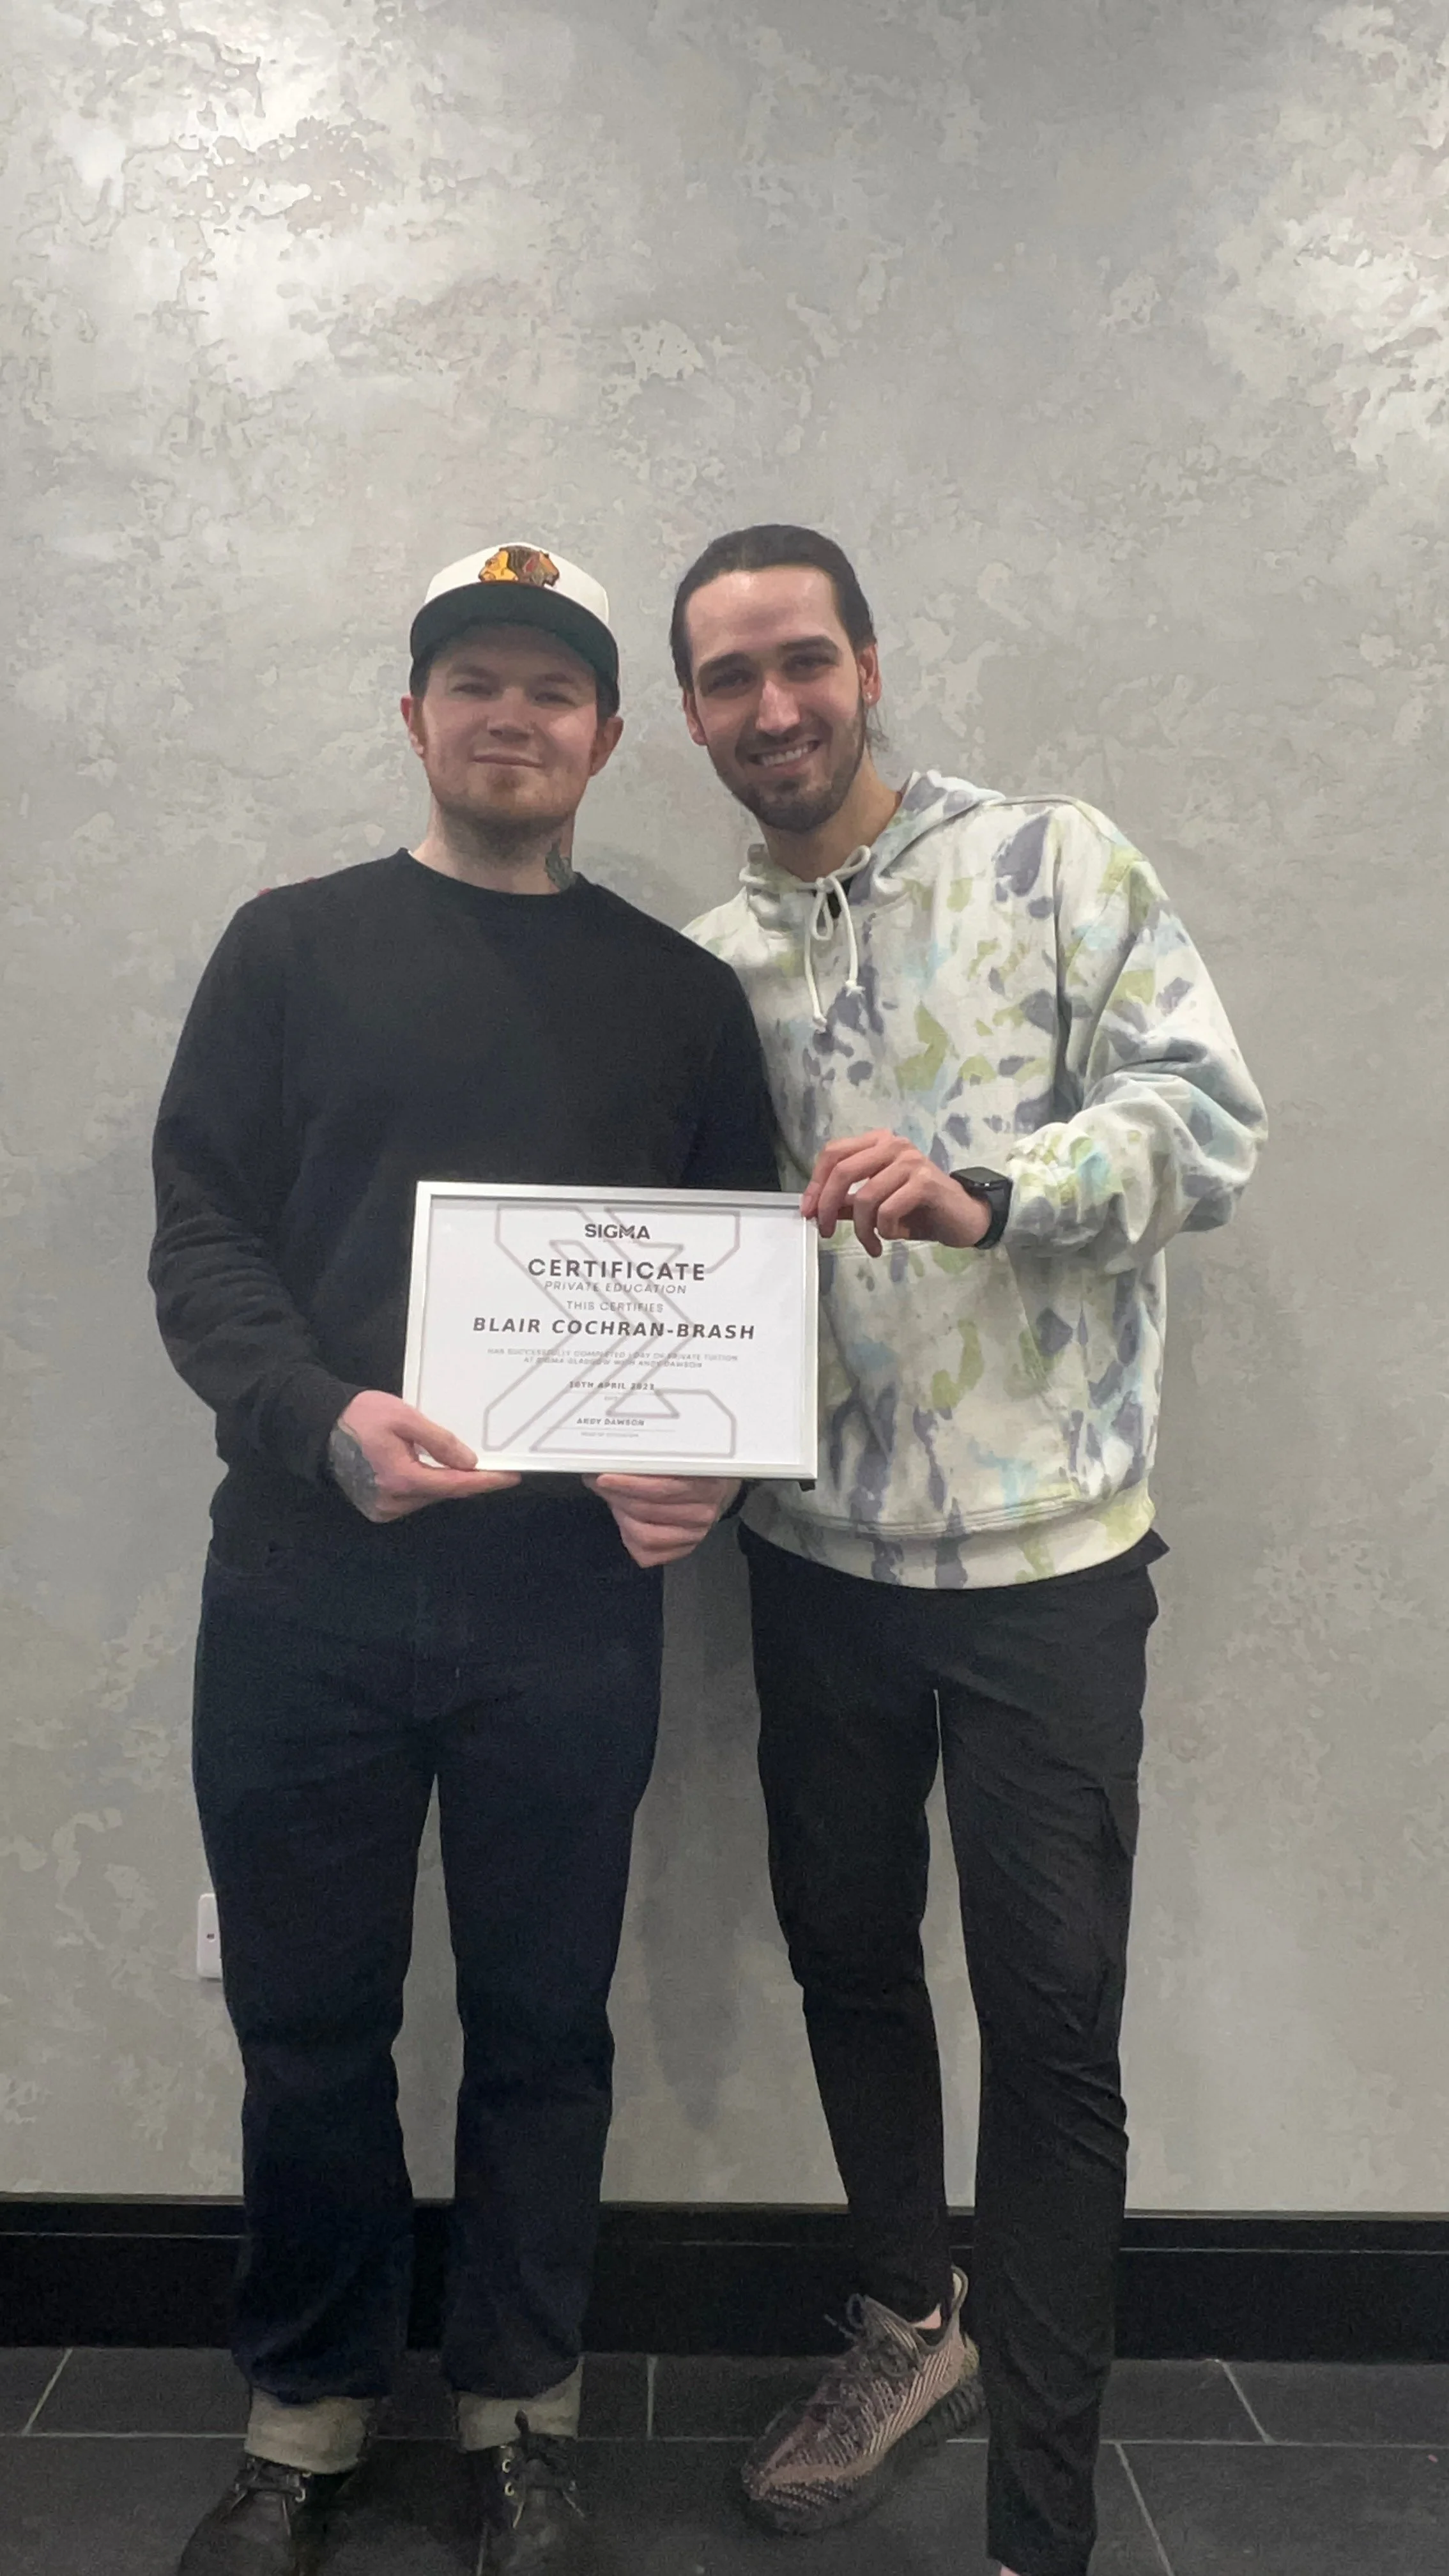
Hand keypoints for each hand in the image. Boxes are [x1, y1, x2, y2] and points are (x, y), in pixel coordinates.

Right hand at [328, 1392, 519, 1522]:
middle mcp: (393, 1502)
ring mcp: (383, 1509)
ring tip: (454, 1459)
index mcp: (401, 1480)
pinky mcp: (377, 1509)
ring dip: (443, 1480)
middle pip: (442, 1492)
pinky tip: (428, 1466)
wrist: (319, 1427)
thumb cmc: (360, 1417)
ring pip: (428, 1496)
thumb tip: (469, 1462)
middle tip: (487, 1461)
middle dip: (464, 1478)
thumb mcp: (404, 1418)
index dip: (485, 1481)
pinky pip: (413, 1497)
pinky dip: (425, 1483)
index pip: (455, 1485)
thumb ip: (438, 1440)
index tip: (511, 1476)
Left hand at [584, 1474, 739, 1568]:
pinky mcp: (683, 1551)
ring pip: (645, 1536)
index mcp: (705, 1483)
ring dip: (622, 1517)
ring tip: (615, 1500)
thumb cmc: (690, 1470)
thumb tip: (607, 1461)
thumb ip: (649, 1460)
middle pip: (648, 1511)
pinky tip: (627, 1520)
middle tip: (601, 1484)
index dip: (629, 1485)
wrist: (717, 1490)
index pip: (662, 1488)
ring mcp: (695, 1535)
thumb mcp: (678, 1458)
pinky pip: (646, 1554)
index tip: (604, 1478)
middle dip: (618, 1497)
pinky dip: (629, 1538)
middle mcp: (703, 1512)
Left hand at [802, 1129, 989, 1255]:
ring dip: (862, 1229)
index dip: (815, 1184)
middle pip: (842, 1170)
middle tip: (826, 1231)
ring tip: (871, 1244)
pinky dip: (884, 1230)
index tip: (808, 1212)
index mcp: (878, 1143)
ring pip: (865, 1197)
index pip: (833, 1153)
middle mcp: (893, 1144)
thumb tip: (815, 1209)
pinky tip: (892, 1237)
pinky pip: (887, 1210)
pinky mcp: (924, 1182)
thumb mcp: (877, 1205)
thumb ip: (849, 1203)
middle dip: (828, 1206)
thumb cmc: (919, 1210)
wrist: (964, 1217)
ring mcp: (910, 1161)